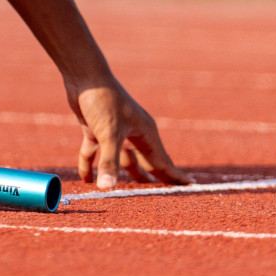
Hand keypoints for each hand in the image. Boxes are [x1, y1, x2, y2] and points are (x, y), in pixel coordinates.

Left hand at [66, 77, 190, 188]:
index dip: (175, 176)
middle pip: (144, 162)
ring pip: (121, 158)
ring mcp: (114, 131)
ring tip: (123, 194)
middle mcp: (133, 133)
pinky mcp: (96, 129)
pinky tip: (86, 179)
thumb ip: (110, 163)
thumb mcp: (109, 134)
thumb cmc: (103, 101)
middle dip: (150, 179)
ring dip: (120, 174)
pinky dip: (91, 164)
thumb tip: (107, 188)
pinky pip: (95, 151)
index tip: (190, 189)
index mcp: (145, 133)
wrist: (84, 75)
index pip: (163, 161)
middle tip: (159, 199)